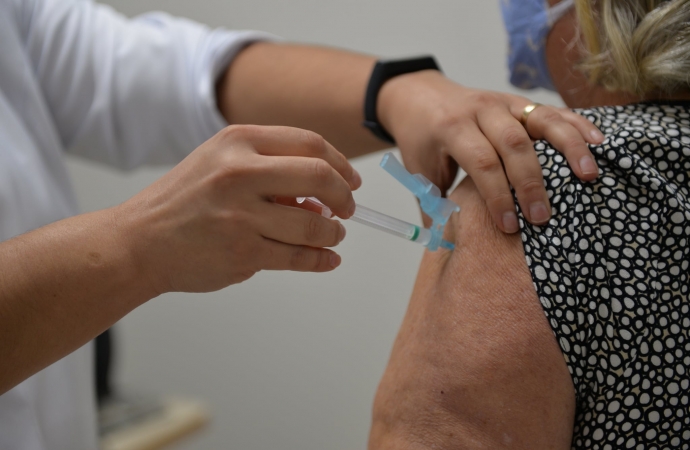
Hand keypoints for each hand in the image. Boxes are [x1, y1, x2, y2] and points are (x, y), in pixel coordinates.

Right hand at [116, 125, 360, 293]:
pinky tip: (326, 259)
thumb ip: (269, 170)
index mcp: (237, 142)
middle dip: (345, 196)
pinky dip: (321, 260)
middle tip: (348, 209)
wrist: (139, 242)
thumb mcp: (219, 164)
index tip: (351, 180)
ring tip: (332, 235)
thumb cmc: (182, 202)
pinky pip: (298, 257)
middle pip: (320, 177)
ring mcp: (241, 215)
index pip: (309, 144)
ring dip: (333, 232)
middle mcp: (240, 173)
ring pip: (313, 224)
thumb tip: (322, 196)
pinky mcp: (243, 253)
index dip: (340, 164)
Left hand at [377, 70, 603, 232]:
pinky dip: (576, 125)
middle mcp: (480, 110)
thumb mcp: (419, 170)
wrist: (419, 95)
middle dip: (531, 183)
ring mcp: (503, 102)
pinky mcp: (519, 101)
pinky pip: (552, 110)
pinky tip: (598, 142)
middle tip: (542, 218)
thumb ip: (434, 206)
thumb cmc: (422, 139)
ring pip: (541, 120)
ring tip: (588, 176)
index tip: (508, 226)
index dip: (497, 195)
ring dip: (568, 148)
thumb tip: (448, 248)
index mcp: (451, 128)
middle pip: (514, 144)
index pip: (481, 161)